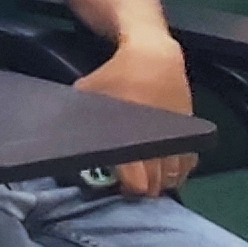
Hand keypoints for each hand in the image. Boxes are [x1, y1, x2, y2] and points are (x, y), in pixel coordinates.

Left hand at [79, 31, 199, 197]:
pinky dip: (179, 171)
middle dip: (144, 190)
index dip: (128, 188)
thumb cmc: (116, 74)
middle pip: (157, 183)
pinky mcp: (191, 131)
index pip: (137, 179)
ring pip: (176, 175)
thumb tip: (56, 135)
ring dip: (162, 182)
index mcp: (133, 135)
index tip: (118, 188)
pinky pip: (189, 162)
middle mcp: (159, 142)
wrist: (154, 56)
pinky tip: (166, 171)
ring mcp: (178, 137)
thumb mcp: (87, 92)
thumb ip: (76, 116)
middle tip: (129, 188)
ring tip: (146, 180)